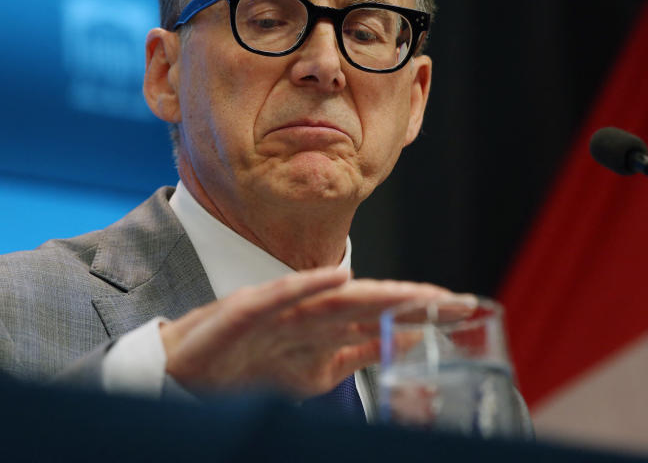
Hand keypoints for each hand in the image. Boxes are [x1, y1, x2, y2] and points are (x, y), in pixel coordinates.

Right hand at [159, 268, 476, 397]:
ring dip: (376, 293)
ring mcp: (275, 311)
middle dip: (413, 300)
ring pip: (332, 298)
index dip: (421, 310)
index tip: (464, 309)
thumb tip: (401, 346)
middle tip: (459, 301)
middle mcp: (306, 313)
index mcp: (323, 326)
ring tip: (416, 292)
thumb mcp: (311, 371)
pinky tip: (334, 276)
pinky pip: (276, 297)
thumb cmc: (245, 363)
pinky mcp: (243, 312)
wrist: (183, 369)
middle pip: (367, 303)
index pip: (381, 315)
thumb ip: (353, 355)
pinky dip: (305, 285)